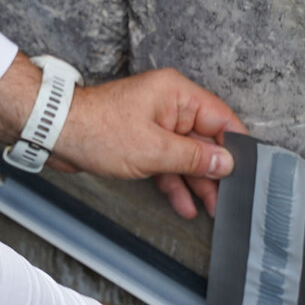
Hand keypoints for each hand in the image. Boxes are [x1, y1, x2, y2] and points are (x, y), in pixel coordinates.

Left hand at [54, 68, 245, 218]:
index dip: (235, 147)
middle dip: (216, 171)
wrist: (55, 134)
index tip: (249, 171)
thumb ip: (193, 157)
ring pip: (186, 156)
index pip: (221, 119)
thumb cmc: (97, 130)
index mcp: (178, 95)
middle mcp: (169, 106)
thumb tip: (226, 162)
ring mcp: (155, 125)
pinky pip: (167, 163)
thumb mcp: (154, 150)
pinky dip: (175, 182)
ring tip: (212, 209)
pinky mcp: (141, 142)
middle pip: (205, 140)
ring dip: (197, 182)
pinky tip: (185, 205)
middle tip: (230, 199)